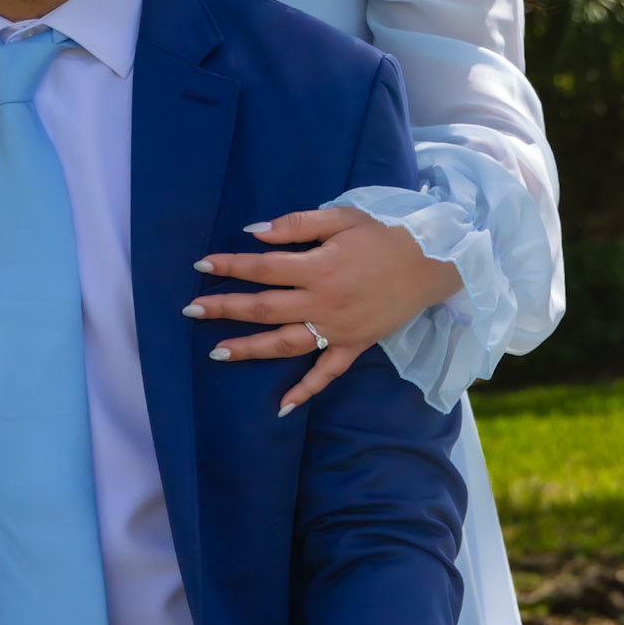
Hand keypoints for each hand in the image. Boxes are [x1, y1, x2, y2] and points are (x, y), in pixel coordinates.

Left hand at [186, 208, 463, 414]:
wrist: (432, 262)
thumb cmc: (384, 234)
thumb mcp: (341, 217)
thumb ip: (296, 224)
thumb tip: (253, 233)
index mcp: (319, 267)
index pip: (262, 268)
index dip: (230, 265)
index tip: (201, 265)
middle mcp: (323, 302)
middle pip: (264, 308)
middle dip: (224, 308)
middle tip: (191, 310)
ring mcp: (338, 329)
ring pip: (285, 343)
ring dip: (249, 349)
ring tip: (216, 352)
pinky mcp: (354, 346)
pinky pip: (326, 374)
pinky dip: (305, 392)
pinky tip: (281, 407)